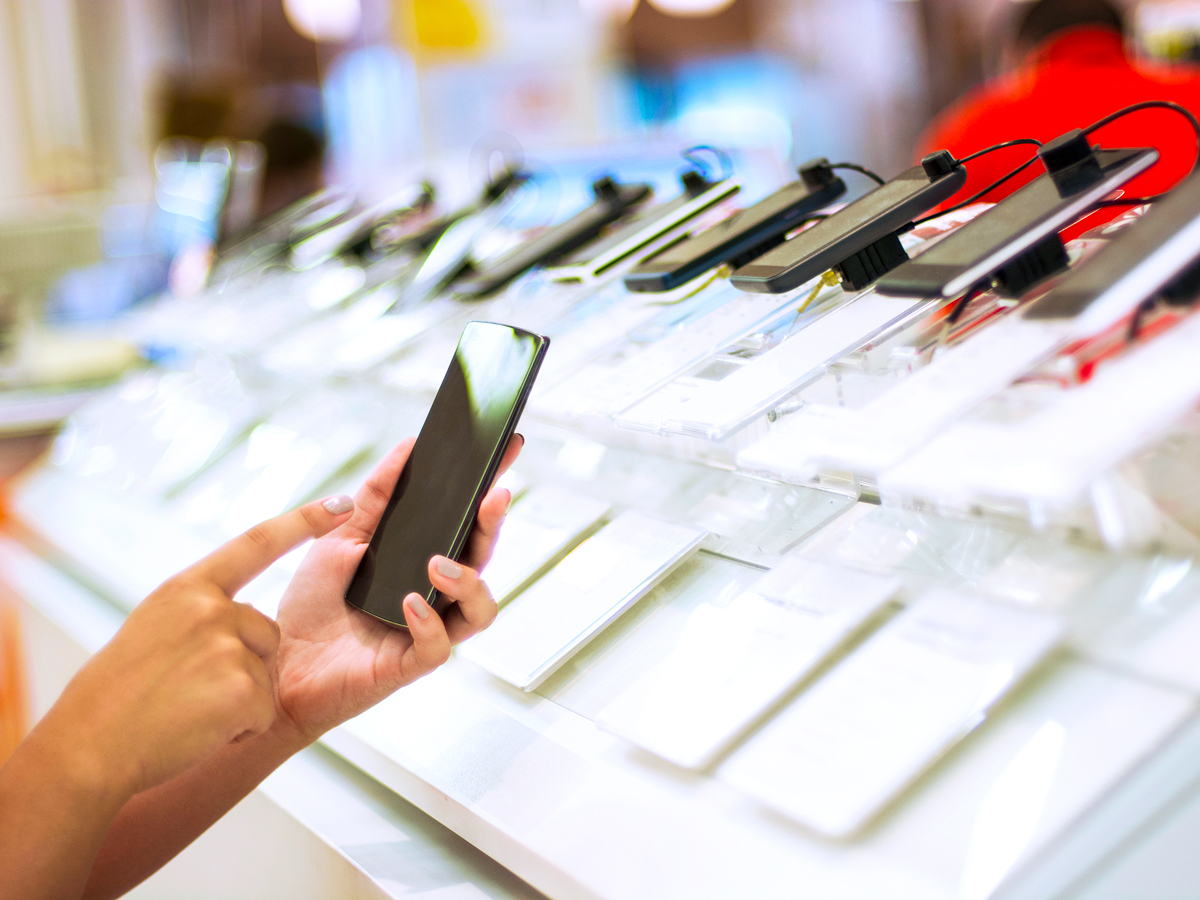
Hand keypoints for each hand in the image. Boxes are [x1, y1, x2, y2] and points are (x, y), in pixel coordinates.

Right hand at [30, 498, 355, 797]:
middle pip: (267, 632)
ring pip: (266, 673)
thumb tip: (236, 612)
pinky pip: (263, 710)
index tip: (341, 504)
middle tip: (187, 690)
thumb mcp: (152, 628)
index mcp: (187, 588)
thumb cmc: (115, 697)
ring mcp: (227, 647)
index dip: (303, 521)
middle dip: (244, 664)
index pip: (257, 542)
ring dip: (239, 699)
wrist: (87, 749)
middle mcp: (211, 609)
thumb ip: (198, 611)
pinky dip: (240, 728)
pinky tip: (199, 729)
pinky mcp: (243, 689)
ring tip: (188, 709)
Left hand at [270, 435, 521, 743]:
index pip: (468, 524)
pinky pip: (438, 648)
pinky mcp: (407, 666)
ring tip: (439, 563)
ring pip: (480, 610)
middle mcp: (435, 596)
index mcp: (423, 562)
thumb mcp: (340, 535)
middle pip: (482, 559)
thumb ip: (377, 495)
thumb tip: (409, 447)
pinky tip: (410, 602)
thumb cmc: (312, 604)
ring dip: (469, 582)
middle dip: (493, 525)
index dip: (490, 490)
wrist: (275, 664)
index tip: (507, 450)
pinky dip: (430, 623)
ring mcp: (426, 631)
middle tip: (492, 496)